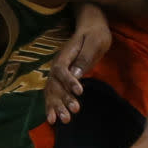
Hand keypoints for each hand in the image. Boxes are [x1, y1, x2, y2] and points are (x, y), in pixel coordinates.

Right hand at [45, 6, 111, 123]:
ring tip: (64, 121)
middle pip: (54, 84)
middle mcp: (58, 65)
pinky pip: (54, 93)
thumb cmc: (95, 33)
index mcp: (65, 55)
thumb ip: (85, 56)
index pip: (61, 70)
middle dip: (61, 101)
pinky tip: (54, 120)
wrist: (91, 26)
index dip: (68, 81)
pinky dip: (53, 106)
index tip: (80, 91)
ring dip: (57, 107)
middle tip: (70, 115)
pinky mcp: (62, 79)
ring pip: (52, 91)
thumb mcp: (95, 41)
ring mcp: (58, 73)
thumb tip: (76, 74)